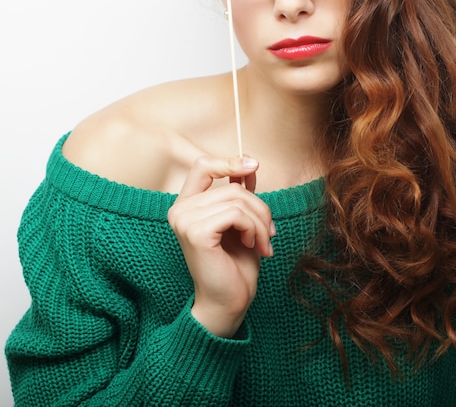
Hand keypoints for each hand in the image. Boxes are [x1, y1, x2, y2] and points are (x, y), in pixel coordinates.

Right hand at [168, 154, 274, 337]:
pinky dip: (253, 228)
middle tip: (269, 231)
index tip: (253, 164)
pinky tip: (253, 245)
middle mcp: (179, 210)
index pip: (203, 165)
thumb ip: (240, 192)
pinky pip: (236, 214)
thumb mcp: (242, 220)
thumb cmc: (235, 263)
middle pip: (232, 187)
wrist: (229, 300)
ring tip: (263, 241)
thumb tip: (249, 163)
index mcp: (187, 204)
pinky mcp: (195, 232)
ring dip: (260, 221)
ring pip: (237, 199)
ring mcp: (184, 220)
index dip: (229, 161)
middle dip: (260, 208)